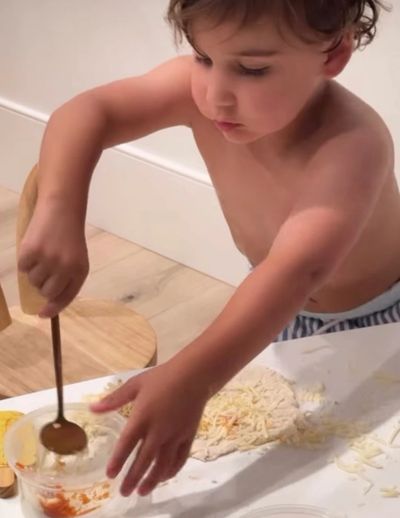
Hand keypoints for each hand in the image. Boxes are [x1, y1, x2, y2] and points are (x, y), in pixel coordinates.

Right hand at [18, 201, 88, 316]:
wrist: (62, 208)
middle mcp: (65, 268)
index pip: (66, 297)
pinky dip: (25, 261)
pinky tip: (34, 248)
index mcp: (80, 270)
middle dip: (43, 287)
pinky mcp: (31, 251)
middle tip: (44, 272)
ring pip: (34, 281)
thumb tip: (49, 300)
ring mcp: (48, 260)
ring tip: (42, 255)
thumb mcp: (77, 258)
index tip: (43, 314)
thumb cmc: (69, 235)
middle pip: (47, 292)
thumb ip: (67, 277)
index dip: (54, 308)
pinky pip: (23, 268)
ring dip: (35, 272)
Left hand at [90, 362, 208, 495]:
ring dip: (151, 480)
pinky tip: (164, 477)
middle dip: (132, 478)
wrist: (193, 375)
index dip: (117, 461)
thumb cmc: (162, 377)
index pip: (126, 444)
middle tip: (124, 492)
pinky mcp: (188, 436)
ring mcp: (174, 435)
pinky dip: (171, 471)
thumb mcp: (135, 384)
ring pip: (162, 464)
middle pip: (143, 460)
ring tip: (142, 492)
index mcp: (142, 417)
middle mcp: (158, 430)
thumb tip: (92, 408)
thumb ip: (114, 399)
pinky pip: (179, 459)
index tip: (110, 475)